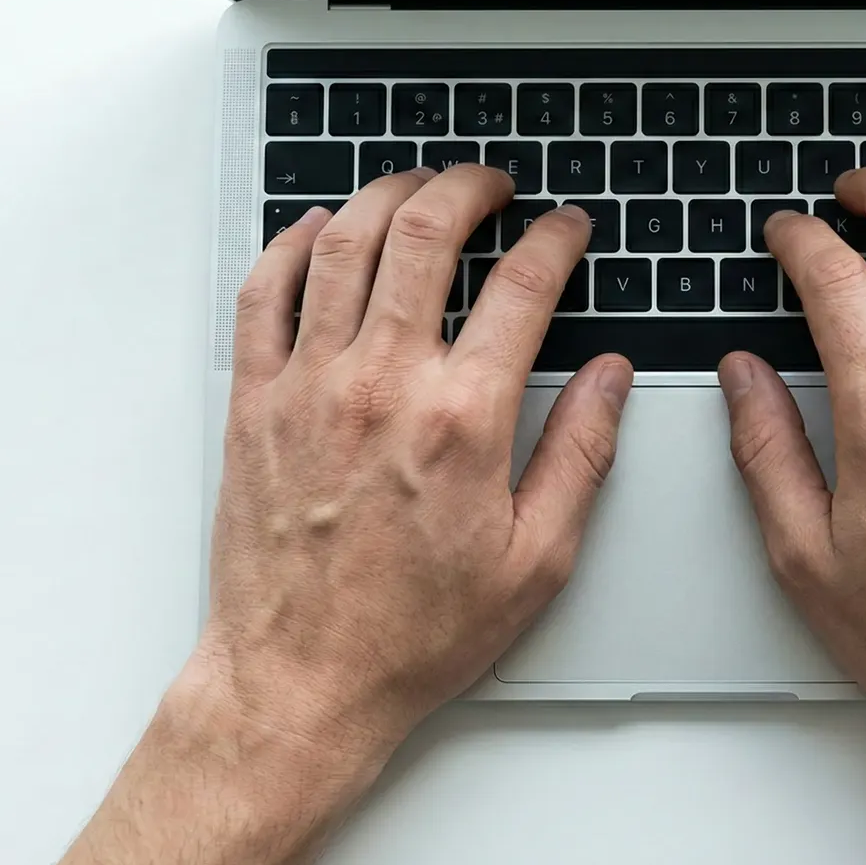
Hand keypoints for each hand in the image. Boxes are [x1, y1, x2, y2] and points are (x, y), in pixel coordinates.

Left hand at [200, 165, 630, 760]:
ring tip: (416, 185)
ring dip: (386, 194)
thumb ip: (582, 456)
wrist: (303, 679)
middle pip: (426, 234)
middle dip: (470, 188)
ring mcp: (309, 386)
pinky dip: (290, 244)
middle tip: (493, 184)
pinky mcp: (254, 403)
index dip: (555, 241)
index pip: (522, 288)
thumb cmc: (412, 633)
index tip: (566, 229)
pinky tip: (316, 230)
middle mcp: (382, 385)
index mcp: (462, 421)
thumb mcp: (536, 560)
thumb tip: (611, 380)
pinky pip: (262, 293)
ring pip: (343, 244)